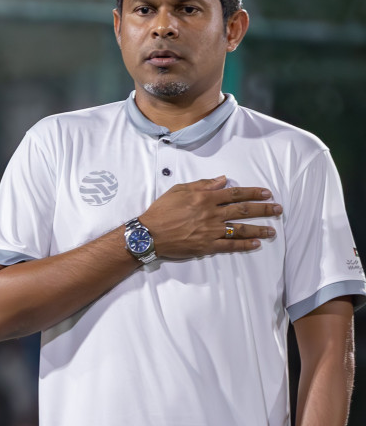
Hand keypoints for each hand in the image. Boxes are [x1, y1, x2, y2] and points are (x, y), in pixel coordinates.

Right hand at [139, 177, 280, 258]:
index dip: (253, 193)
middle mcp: (211, 213)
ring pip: (241, 228)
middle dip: (263, 209)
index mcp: (205, 198)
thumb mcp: (178, 190)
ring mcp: (211, 230)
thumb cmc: (161, 211)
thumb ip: (202, 184)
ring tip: (272, 230)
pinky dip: (244, 245)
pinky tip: (256, 244)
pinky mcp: (207, 245)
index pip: (235, 193)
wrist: (149, 234)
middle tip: (278, 209)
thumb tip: (222, 180)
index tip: (267, 194)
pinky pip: (230, 245)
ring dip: (259, 229)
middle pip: (243, 210)